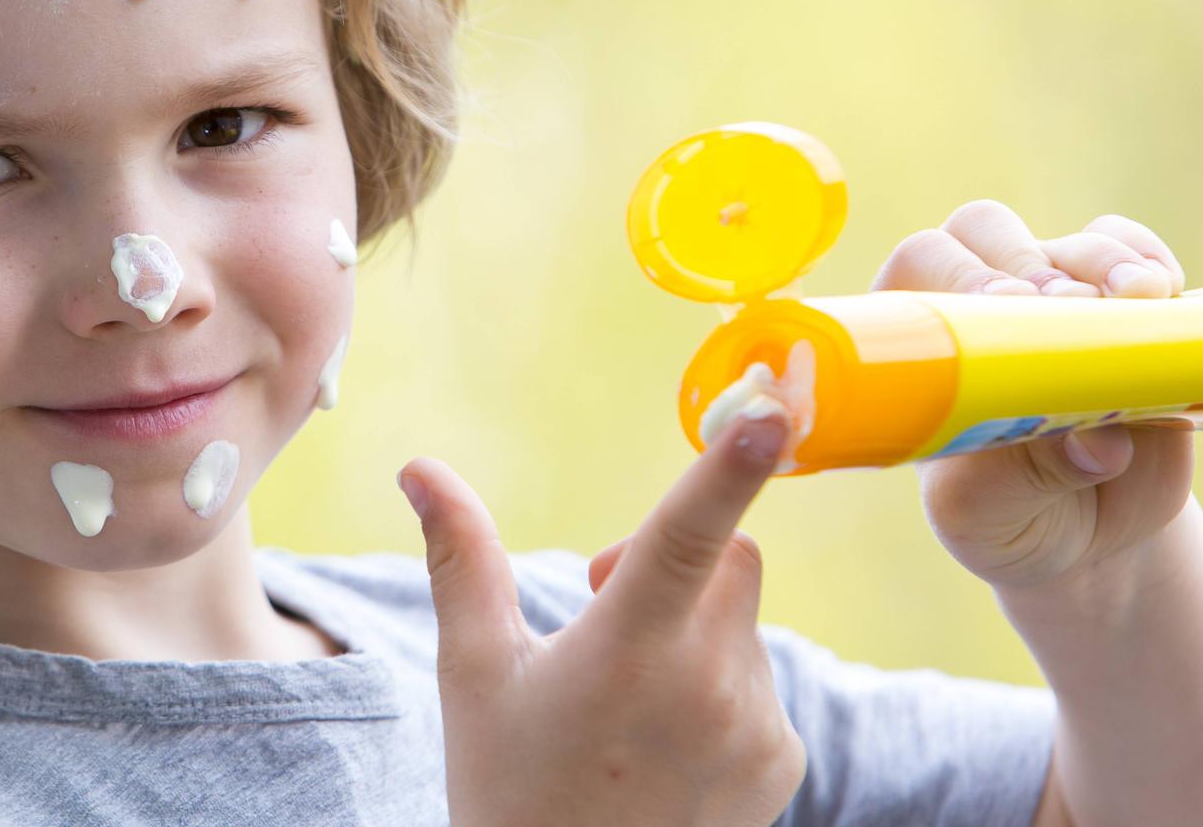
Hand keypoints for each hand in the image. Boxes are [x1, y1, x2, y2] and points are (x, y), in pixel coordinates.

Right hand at [397, 409, 806, 825]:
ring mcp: (755, 726)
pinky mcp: (782, 760)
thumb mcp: (475, 673)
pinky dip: (718, 686)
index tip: (769, 413)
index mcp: (628, 650)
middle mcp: (707, 683)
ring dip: (693, 629)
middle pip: (729, 558)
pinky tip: (663, 741)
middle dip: (677, 558)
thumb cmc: (509, 789)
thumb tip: (420, 469)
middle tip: (608, 610)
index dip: (728, 467)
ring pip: (739, 620)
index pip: (686, 536)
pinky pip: (759, 680)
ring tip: (627, 703)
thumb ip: (461, 558)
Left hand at [870, 199, 1197, 592]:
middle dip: (1029, 263)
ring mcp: (1052, 295)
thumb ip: (1025, 482)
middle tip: (1070, 309)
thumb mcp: (990, 517)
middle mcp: (976, 305)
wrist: (1086, 530)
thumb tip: (1099, 446)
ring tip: (1137, 303)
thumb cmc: (1006, 517)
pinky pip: (1130, 249)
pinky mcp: (1122, 303)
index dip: (958, 274)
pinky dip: (1148, 260)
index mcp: (916, 342)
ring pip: (1065, 240)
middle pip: (984, 232)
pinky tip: (1165, 295)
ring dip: (1103, 262)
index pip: (914, 270)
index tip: (1005, 305)